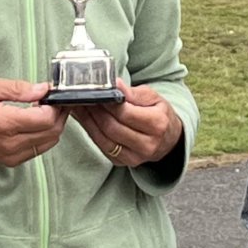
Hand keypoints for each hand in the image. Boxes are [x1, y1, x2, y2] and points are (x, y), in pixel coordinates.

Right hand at [0, 77, 64, 165]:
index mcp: (4, 123)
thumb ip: (16, 88)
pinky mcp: (11, 161)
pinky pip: (38, 149)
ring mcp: (11, 155)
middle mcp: (10, 143)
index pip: (46, 118)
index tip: (52, 94)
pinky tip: (33, 122)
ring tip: (42, 110)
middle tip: (52, 101)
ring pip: (49, 142)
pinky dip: (43, 135)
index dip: (55, 105)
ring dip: (53, 125)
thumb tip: (41, 89)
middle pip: (52, 132)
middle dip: (59, 115)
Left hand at [67, 84, 182, 169]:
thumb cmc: (159, 114)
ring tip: (80, 106)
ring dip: (88, 121)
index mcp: (157, 124)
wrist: (168, 139)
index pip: (125, 113)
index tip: (96, 91)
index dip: (108, 102)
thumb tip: (115, 84)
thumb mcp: (153, 98)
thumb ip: (133, 92)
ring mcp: (135, 157)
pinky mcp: (123, 162)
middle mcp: (148, 144)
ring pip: (104, 139)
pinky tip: (84, 119)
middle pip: (112, 127)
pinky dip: (91, 131)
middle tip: (83, 97)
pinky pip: (102, 147)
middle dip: (94, 111)